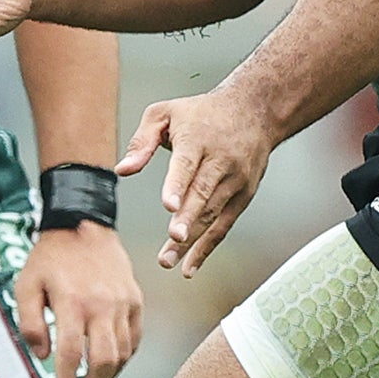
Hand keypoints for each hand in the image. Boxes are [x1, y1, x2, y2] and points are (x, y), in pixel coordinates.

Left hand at [15, 223, 142, 377]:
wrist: (83, 225)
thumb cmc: (50, 257)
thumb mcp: (26, 285)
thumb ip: (29, 322)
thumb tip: (42, 356)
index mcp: (72, 302)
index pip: (71, 355)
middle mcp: (102, 305)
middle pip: (104, 362)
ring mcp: (123, 303)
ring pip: (122, 354)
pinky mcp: (135, 301)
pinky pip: (134, 339)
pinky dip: (124, 359)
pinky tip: (110, 368)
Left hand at [119, 86, 275, 277]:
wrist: (255, 111)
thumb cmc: (202, 113)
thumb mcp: (166, 113)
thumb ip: (142, 141)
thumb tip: (123, 170)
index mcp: (197, 140)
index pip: (187, 165)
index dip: (178, 185)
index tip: (169, 205)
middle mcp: (220, 161)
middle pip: (202, 193)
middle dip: (188, 218)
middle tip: (173, 239)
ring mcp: (235, 180)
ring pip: (211, 214)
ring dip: (191, 240)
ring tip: (168, 261)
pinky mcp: (244, 195)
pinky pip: (224, 225)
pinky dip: (207, 247)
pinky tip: (190, 266)